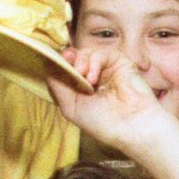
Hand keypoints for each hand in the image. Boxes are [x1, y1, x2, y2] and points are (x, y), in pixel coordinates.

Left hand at [48, 48, 178, 155]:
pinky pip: (102, 52)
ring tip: (85, 77)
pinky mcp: (120, 63)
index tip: (54, 63)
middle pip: (75, 58)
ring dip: (81, 62)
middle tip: (70, 66)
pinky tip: (94, 77)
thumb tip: (48, 64)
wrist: (130, 125)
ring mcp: (107, 70)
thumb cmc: (103, 123)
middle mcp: (95, 79)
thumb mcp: (70, 106)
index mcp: (83, 90)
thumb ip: (57, 85)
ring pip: (86, 53)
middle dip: (68, 60)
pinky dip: (94, 61)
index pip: (67, 70)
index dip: (59, 65)